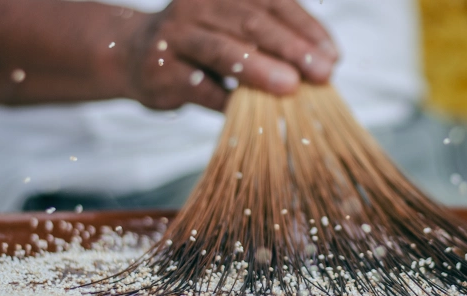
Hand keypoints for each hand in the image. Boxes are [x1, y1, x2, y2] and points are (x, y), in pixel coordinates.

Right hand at [124, 0, 338, 110]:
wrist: (134, 55)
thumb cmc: (201, 44)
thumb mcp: (235, 31)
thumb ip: (273, 43)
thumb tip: (323, 70)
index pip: (273, 2)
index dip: (306, 28)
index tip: (333, 56)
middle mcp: (199, 4)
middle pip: (251, 22)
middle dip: (291, 48)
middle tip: (322, 72)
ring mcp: (176, 35)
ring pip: (223, 50)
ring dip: (260, 69)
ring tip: (291, 86)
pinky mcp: (161, 70)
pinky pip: (200, 87)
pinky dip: (228, 100)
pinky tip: (254, 113)